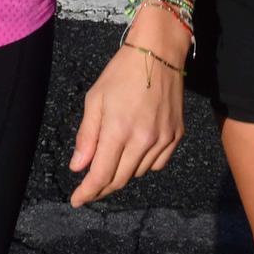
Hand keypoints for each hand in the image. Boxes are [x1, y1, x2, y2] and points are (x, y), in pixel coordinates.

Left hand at [69, 15, 186, 206]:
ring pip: (138, 173)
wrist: (159, 52)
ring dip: (121, 174)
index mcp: (119, 130)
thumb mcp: (95, 99)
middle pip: (119, 179)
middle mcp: (143, 139)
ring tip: (110, 162)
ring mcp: (163, 139)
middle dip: (101, 188)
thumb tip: (78, 167)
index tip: (76, 200)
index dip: (87, 192)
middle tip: (89, 188)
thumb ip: (86, 136)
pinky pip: (157, 164)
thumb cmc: (122, 72)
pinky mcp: (176, 135)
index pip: (101, 174)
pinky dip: (142, 165)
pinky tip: (134, 153)